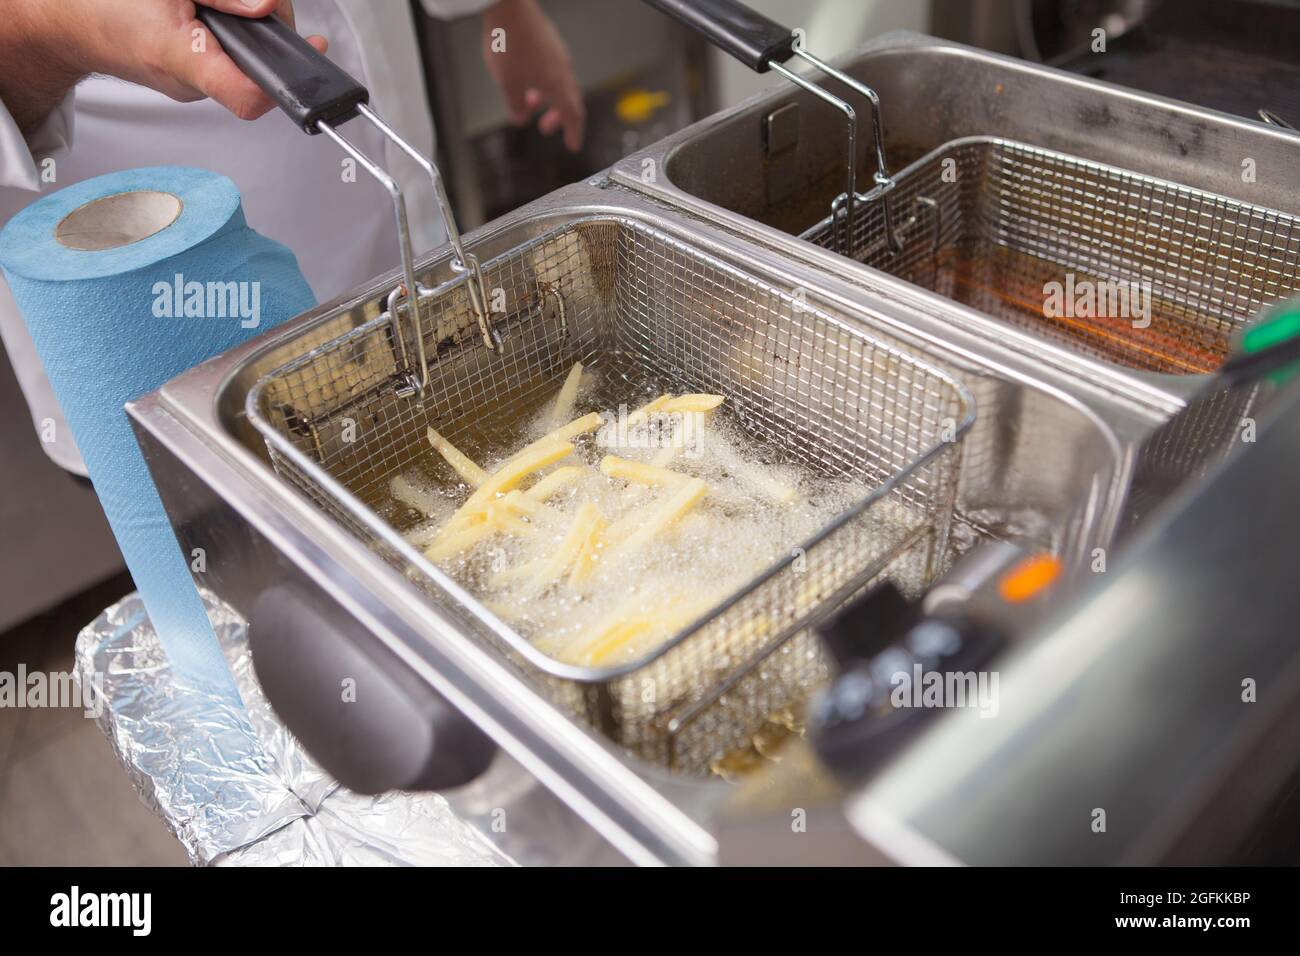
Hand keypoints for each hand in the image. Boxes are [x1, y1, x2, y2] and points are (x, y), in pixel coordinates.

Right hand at [0, 0, 325, 132]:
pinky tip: (214, 16)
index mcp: (184, 61)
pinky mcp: (190, 78)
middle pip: (258, 68)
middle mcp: (192, 84)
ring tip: (228, 5)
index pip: (251, 95)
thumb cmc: (106, 4)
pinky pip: (225, 60)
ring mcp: (191, 86)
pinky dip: (231, 36)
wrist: (65, 19)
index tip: (310, 53)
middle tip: (260, 4)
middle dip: (270, 30)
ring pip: (243, 62)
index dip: (286, 82)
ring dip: (250, 29)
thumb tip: (269, 6)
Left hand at [480, 0, 583, 152]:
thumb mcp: (507, 84)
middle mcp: (563, 70)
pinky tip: (528, 78)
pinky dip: (543, 81)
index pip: (573, 116)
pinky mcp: (549, 42)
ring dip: (547, 98)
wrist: (509, 6)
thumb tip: (520, 118)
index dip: (574, 133)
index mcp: (557, 84)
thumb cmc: (510, 44)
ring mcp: (557, 54)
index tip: (573, 145)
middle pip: (568, 100)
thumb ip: (515, 105)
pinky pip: (552, 68)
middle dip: (558, 117)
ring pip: (559, 83)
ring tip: (529, 102)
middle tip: (546, 128)